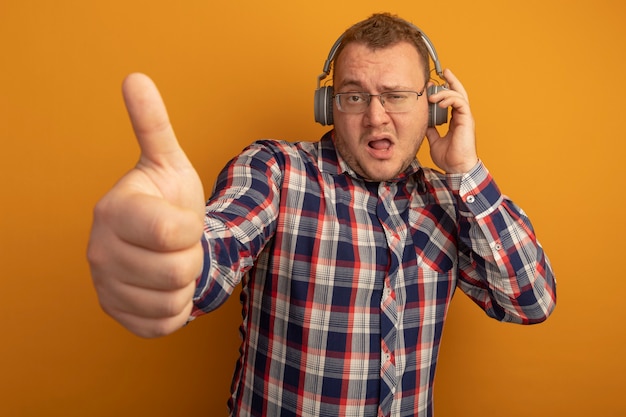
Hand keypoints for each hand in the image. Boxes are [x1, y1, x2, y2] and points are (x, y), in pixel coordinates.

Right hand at [87, 73, 205, 337]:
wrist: (164, 242)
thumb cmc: (170, 201)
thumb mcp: (169, 162)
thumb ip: (154, 124)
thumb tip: (136, 78)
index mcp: (114, 210)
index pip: (172, 233)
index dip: (193, 228)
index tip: (182, 218)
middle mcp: (99, 250)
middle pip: (177, 269)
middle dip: (192, 256)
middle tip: (179, 244)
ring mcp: (105, 285)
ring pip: (173, 299)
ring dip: (187, 281)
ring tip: (173, 262)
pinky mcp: (117, 314)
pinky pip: (164, 323)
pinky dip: (178, 307)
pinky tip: (167, 287)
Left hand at [426, 69, 478, 173]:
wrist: (457, 168)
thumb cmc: (449, 158)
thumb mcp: (434, 141)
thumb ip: (431, 130)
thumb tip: (424, 122)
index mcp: (456, 120)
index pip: (452, 100)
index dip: (445, 90)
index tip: (434, 83)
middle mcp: (462, 117)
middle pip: (459, 93)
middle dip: (451, 81)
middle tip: (443, 72)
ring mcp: (465, 118)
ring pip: (459, 95)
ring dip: (444, 92)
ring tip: (432, 96)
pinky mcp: (467, 120)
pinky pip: (460, 103)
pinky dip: (449, 99)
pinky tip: (439, 103)